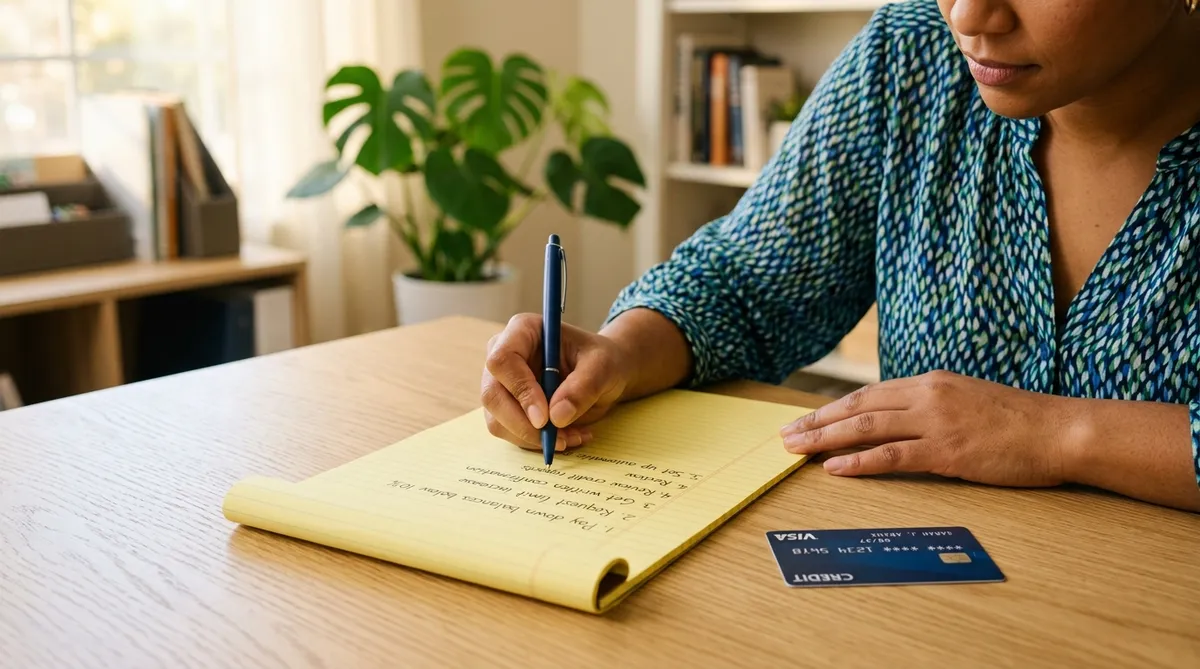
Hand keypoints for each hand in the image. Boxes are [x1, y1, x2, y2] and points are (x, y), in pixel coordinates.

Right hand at [481, 313, 631, 452]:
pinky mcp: (505, 408)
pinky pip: (509, 432)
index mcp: (523, 331)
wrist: (601, 375)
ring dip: (533, 438)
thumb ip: (582, 387)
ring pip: (496, 420)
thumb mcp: (602, 367)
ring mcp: (500, 383)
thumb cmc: (601, 360)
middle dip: (523, 424)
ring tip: (571, 437)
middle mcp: (503, 355)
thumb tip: (556, 417)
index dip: (520, 390)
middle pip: (492, 395)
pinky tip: (566, 437)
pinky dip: (536, 442)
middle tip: (558, 439)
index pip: (502, 360)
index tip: (544, 417)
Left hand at [779, 370, 1068, 486]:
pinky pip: (892, 456)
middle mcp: (927, 396)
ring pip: (866, 428)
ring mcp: (936, 422)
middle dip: (818, 421)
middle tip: (786, 435)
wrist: (1061, 430)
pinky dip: (859, 462)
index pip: (869, 394)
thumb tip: (901, 420)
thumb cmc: (1020, 421)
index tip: (807, 419)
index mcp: (931, 382)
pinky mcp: (947, 451)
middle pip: (858, 407)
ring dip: (825, 439)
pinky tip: (834, 468)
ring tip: (796, 449)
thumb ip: (934, 406)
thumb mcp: (969, 400)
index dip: (834, 408)